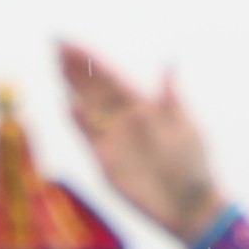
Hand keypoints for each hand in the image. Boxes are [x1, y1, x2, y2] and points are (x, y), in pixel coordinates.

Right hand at [56, 44, 227, 241]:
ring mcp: (113, 138)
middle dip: (74, 67)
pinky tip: (67, 105)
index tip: (69, 41)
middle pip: (94, 88)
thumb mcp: (186, 128)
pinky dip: (77, 121)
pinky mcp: (104, 160)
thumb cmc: (193, 165)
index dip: (89, 59)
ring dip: (72, 87)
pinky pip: (86, 136)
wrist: (189, 206)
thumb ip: (170, 98)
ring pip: (87, 107)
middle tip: (54, 45)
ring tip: (55, 66)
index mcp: (145, 105)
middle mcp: (125, 118)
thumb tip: (169, 63)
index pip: (111, 76)